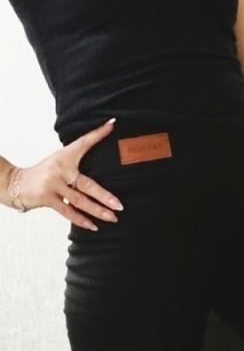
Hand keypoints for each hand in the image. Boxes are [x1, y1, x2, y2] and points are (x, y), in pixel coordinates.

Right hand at [7, 118, 123, 229]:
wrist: (17, 182)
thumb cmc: (43, 171)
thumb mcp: (60, 158)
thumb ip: (77, 156)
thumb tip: (97, 149)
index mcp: (65, 156)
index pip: (84, 143)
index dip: (98, 133)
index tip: (111, 125)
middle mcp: (60, 169)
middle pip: (87, 185)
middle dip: (105, 197)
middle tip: (119, 205)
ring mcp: (53, 185)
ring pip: (80, 201)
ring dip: (98, 211)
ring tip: (112, 217)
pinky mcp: (47, 198)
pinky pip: (68, 211)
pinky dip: (81, 220)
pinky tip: (93, 226)